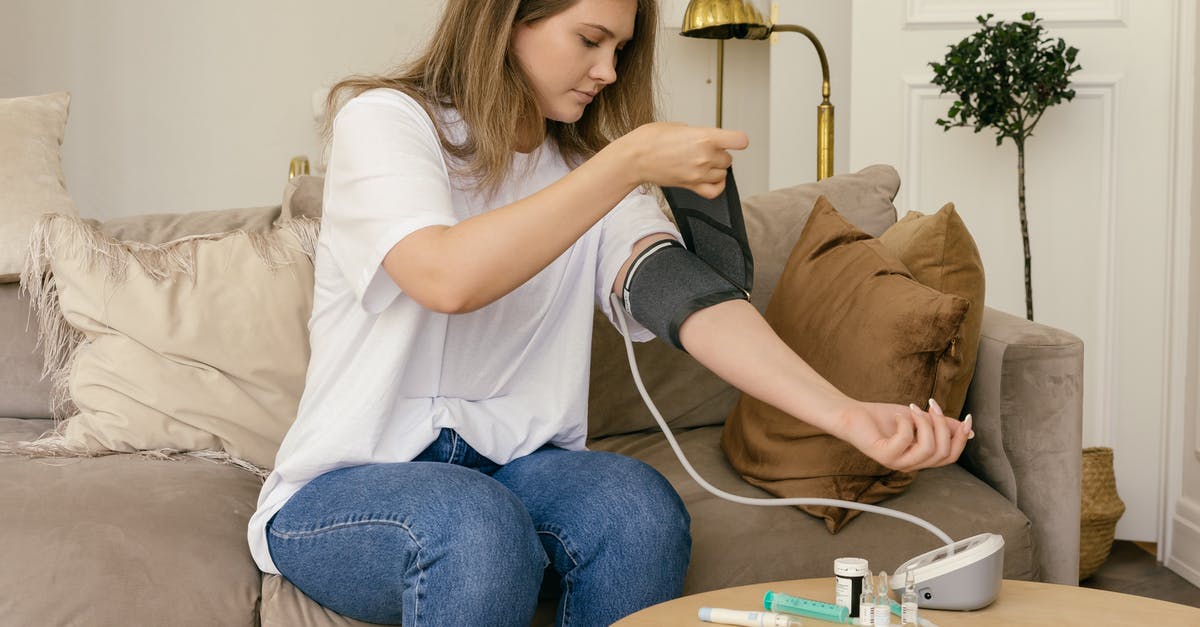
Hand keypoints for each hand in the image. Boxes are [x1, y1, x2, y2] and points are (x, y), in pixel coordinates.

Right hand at [615, 122, 748, 197]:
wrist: (635, 158)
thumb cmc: (649, 139)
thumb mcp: (678, 126)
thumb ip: (697, 133)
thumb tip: (704, 138)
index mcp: (704, 137)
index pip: (738, 140)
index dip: (738, 140)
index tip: (735, 141)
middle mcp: (704, 156)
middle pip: (728, 159)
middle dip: (720, 154)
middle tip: (705, 151)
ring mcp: (698, 173)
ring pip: (723, 174)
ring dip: (716, 169)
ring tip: (703, 164)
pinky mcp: (691, 185)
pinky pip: (715, 191)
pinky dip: (717, 186)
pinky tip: (712, 180)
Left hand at [835, 398, 973, 472]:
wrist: (854, 415)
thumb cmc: (884, 418)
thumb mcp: (919, 419)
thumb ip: (941, 426)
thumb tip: (968, 430)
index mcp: (920, 458)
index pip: (951, 456)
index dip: (961, 438)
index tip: (967, 417)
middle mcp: (910, 464)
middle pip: (943, 453)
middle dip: (943, 425)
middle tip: (932, 405)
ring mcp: (897, 462)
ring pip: (928, 449)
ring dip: (926, 424)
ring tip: (913, 409)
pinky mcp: (883, 455)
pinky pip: (905, 441)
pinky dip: (906, 424)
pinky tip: (899, 417)